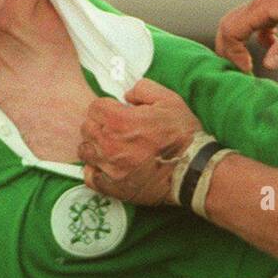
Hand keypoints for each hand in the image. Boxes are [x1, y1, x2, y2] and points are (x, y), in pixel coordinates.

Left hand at [79, 79, 200, 205]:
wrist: (192, 171)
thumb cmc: (182, 135)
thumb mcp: (168, 100)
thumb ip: (143, 89)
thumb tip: (127, 95)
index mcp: (119, 121)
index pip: (95, 107)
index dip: (107, 107)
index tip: (117, 112)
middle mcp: (109, 144)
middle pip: (87, 128)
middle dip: (99, 125)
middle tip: (115, 129)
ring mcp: (109, 168)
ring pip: (85, 151)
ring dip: (94, 146)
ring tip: (110, 147)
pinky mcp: (113, 187)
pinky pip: (89, 177)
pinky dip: (94, 170)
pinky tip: (106, 167)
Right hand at [215, 0, 277, 72]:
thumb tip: (268, 65)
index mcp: (264, 6)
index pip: (230, 29)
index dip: (232, 53)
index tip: (247, 70)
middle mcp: (263, 3)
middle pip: (230, 24)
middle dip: (228, 49)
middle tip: (238, 70)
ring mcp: (270, 5)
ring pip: (242, 24)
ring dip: (241, 44)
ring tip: (250, 64)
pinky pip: (258, 24)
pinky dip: (257, 39)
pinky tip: (273, 48)